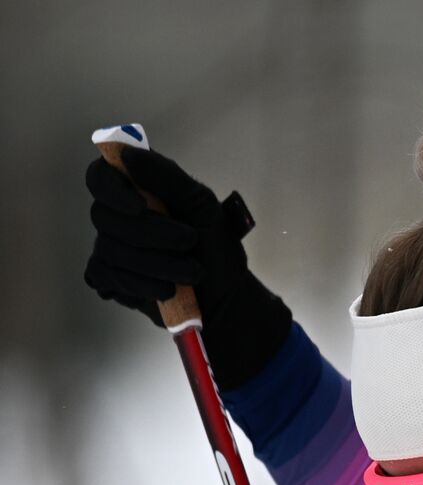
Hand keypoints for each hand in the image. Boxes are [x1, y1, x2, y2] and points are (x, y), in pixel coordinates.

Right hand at [83, 147, 290, 388]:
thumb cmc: (216, 247)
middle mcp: (118, 216)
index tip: (140, 206)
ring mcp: (110, 247)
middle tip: (190, 243)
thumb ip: (168, 176)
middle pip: (105, 216)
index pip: (100, 176)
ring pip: (111, 249)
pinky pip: (108, 276)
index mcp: (138, 190)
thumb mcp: (202, 206)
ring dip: (158, 264)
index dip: (113, 189)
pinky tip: (167, 290)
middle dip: (153, 233)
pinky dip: (142, 285)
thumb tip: (126, 153)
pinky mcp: (110, 278)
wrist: (226, 297)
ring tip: (191, 273)